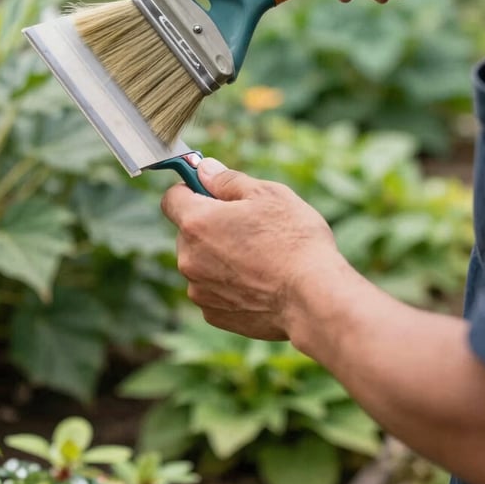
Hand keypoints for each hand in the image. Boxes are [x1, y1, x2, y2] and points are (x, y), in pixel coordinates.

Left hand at [161, 158, 339, 339]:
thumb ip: (228, 180)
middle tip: (248, 225)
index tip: (210, 190)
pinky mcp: (214, 314)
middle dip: (210, 225)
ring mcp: (199, 290)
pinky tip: (259, 281)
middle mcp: (188, 258)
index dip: (190, 189)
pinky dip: (229, 284)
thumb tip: (205, 169)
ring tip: (260, 257)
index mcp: (196, 223)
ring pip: (201, 262)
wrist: (313, 299)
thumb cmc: (293, 241)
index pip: (171, 198)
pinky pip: (213, 289)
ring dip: (219, 256)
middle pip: (188, 232)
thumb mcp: (267, 194)